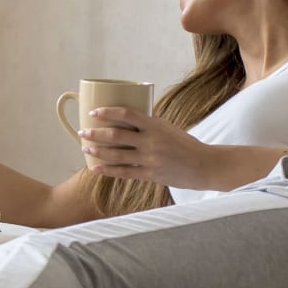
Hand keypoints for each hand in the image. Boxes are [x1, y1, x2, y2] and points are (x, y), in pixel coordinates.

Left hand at [79, 107, 209, 185]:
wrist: (205, 166)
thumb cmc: (185, 145)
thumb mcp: (168, 128)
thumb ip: (148, 124)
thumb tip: (126, 117)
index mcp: (156, 126)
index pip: (127, 114)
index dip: (108, 112)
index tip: (93, 112)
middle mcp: (151, 142)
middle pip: (116, 136)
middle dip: (95, 134)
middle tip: (82, 132)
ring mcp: (150, 160)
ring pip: (116, 155)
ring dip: (97, 151)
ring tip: (85, 148)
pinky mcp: (150, 175)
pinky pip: (124, 173)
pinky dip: (107, 170)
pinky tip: (95, 168)